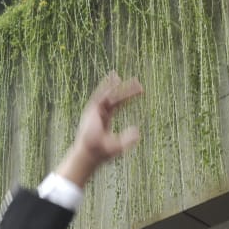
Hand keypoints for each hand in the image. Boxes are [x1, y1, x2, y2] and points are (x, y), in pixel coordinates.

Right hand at [57, 72, 143, 187]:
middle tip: (137, 81)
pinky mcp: (92, 111)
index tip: (138, 91)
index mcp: (105, 119)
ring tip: (118, 75)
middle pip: (113, 97)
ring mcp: (94, 111)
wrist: (89, 153)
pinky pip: (100, 96)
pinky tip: (113, 79)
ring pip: (106, 95)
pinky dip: (106, 87)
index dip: (127, 96)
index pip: (117, 104)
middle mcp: (99, 113)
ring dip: (113, 85)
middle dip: (124, 89)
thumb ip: (127, 139)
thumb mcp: (118, 146)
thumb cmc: (102, 152)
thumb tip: (138, 132)